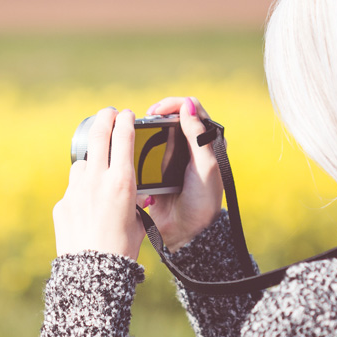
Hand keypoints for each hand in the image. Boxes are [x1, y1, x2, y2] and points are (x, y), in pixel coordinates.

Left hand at [53, 108, 145, 259]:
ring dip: (91, 165)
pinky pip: (73, 191)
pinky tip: (88, 211)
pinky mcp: (62, 203)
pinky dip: (81, 194)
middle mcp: (97, 180)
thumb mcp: (139, 221)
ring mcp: (75, 190)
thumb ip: (135, 201)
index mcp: (122, 182)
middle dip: (104, 119)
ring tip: (99, 177)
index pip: (123, 137)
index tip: (126, 114)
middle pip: (98, 136)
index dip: (125, 121)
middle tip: (108, 114)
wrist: (92, 272)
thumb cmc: (122, 249)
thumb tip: (135, 193)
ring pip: (83, 165)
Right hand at [141, 97, 222, 249]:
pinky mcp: (156, 172)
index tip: (158, 111)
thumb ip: (197, 136)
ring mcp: (171, 159)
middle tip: (144, 119)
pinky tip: (131, 148)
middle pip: (171, 118)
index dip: (174, 105)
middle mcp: (189, 147)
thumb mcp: (205, 166)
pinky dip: (138, 148)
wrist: (187, 231)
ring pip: (156, 134)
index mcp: (206, 142)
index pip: (192, 110)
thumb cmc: (203, 200)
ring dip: (146, 130)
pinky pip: (145, 154)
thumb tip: (188, 105)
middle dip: (157, 114)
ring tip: (135, 132)